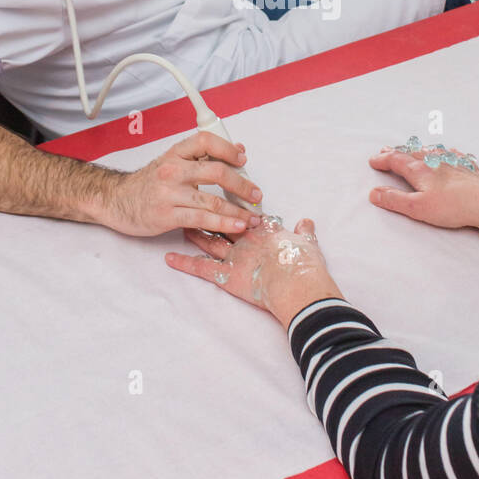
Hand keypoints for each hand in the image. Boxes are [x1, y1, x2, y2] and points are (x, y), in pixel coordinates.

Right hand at [102, 131, 263, 237]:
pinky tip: (237, 226)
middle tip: (256, 195)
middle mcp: (173, 170)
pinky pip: (202, 220)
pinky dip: (224, 223)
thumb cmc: (148, 183)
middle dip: (243, 185)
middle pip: (217, 172)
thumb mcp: (171, 162)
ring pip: (213, 201)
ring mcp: (169, 193)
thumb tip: (236, 150)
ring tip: (253, 217)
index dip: (229, 149)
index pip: (207, 141)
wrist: (116, 201)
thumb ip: (200, 157)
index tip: (243, 159)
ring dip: (239, 211)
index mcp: (175, 153)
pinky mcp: (167, 215)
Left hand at [165, 214, 342, 327]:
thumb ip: (306, 232)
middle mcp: (245, 239)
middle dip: (207, 210)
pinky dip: (184, 263)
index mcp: (264, 230)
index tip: (222, 192)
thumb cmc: (305, 265)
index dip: (233, 203)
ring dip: (194, 232)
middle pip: (221, 220)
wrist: (298, 286)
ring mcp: (234, 256)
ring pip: (208, 240)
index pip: (244, 212)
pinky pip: (201, 268)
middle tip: (192, 199)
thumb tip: (306, 222)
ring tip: (179, 221)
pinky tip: (168, 259)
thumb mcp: (309, 244)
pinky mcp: (225, 275)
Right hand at [368, 144, 478, 228]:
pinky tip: (450, 152)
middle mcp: (436, 162)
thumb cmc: (453, 207)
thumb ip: (394, 200)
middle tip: (387, 150)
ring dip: (419, 149)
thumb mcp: (417, 208)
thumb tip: (374, 193)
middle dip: (398, 152)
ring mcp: (454, 164)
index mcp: (421, 171)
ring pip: (433, 152)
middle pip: (412, 153)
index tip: (373, 160)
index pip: (397, 161)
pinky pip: (456, 156)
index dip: (383, 160)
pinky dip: (447, 152)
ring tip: (413, 148)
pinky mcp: (469, 170)